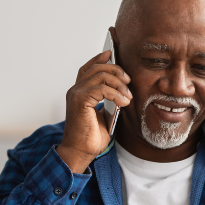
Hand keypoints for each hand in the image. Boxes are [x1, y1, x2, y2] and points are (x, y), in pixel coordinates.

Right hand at [57, 50, 132, 172]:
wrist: (81, 152)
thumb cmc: (91, 137)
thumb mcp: (104, 114)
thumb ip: (108, 100)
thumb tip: (122, 90)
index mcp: (79, 92)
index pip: (88, 68)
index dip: (99, 59)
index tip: (111, 53)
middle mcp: (75, 90)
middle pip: (97, 68)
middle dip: (116, 71)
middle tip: (128, 81)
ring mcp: (76, 94)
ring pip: (101, 76)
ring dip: (119, 84)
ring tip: (128, 96)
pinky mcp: (80, 100)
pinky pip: (101, 89)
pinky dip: (116, 94)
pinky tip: (124, 102)